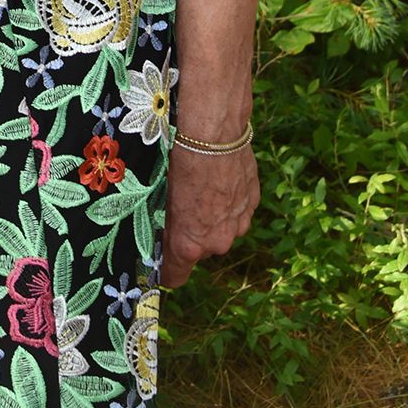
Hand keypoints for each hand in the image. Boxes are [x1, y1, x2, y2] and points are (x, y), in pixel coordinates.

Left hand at [160, 144, 258, 286]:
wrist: (212, 130)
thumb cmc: (176, 160)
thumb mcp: (156, 193)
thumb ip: (160, 222)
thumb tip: (154, 233)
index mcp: (189, 243)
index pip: (175, 276)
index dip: (165, 270)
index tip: (158, 262)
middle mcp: (217, 241)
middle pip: (199, 248)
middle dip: (188, 234)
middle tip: (176, 206)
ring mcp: (239, 222)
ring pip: (221, 229)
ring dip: (211, 217)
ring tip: (198, 187)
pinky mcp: (253, 202)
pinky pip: (237, 211)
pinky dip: (227, 201)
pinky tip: (216, 177)